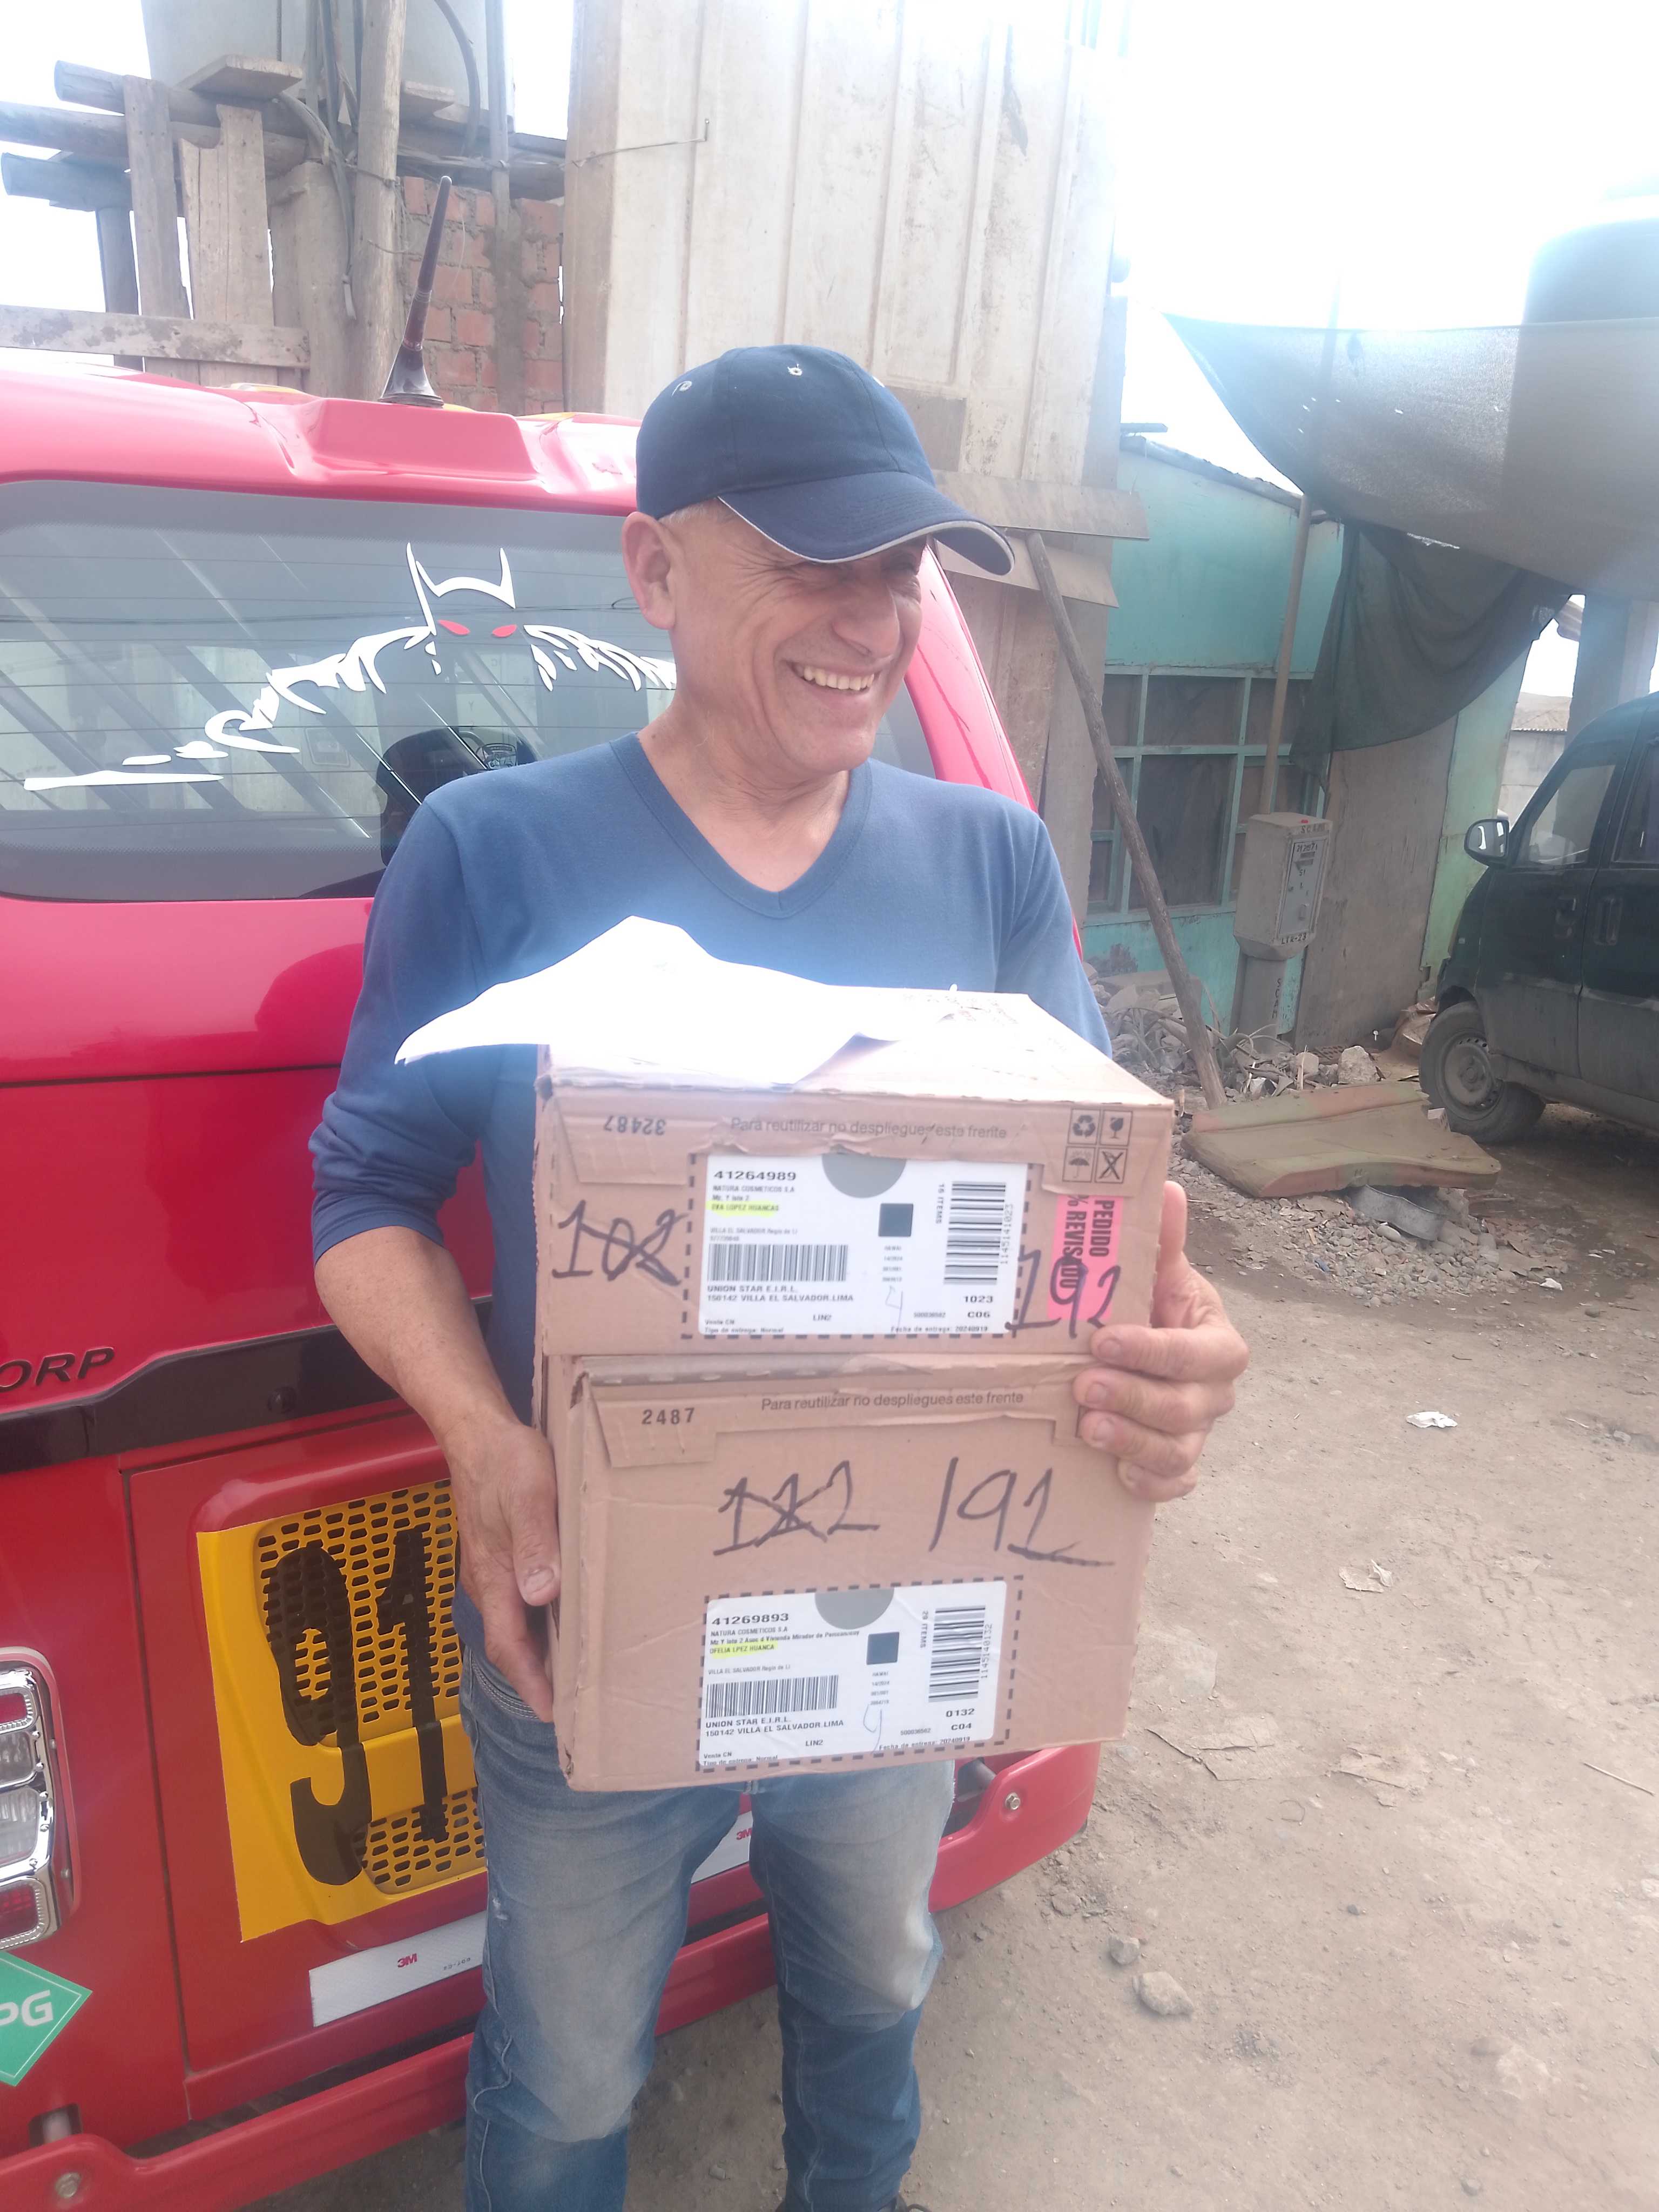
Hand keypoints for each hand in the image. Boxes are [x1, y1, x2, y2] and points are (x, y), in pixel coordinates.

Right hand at [445, 1409, 561, 1718]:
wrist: (476, 1429)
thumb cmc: (506, 1460)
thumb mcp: (529, 1496)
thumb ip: (535, 1543)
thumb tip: (542, 1595)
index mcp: (495, 1576)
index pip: (510, 1646)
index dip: (532, 1683)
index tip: (555, 1715)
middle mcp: (488, 1580)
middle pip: (511, 1642)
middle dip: (537, 1677)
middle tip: (573, 1703)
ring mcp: (490, 1566)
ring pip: (513, 1621)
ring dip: (538, 1649)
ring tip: (574, 1668)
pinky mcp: (497, 1549)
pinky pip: (516, 1597)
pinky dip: (537, 1619)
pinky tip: (562, 1612)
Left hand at [1072, 1181, 1247, 1501]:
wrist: (1152, 1352)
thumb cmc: (1153, 1309)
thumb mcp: (1158, 1275)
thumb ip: (1162, 1240)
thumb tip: (1167, 1187)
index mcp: (1217, 1342)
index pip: (1200, 1353)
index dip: (1156, 1350)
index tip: (1103, 1340)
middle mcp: (1213, 1393)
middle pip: (1187, 1407)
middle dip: (1135, 1398)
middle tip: (1084, 1386)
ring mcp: (1197, 1434)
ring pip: (1178, 1451)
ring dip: (1133, 1442)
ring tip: (1088, 1429)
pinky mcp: (1176, 1465)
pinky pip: (1173, 1486)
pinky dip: (1149, 1485)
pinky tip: (1116, 1473)